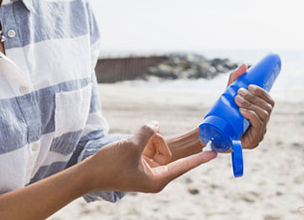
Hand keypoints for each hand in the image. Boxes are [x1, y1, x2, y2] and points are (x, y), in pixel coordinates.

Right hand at [81, 122, 215, 193]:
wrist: (88, 175)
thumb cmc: (109, 165)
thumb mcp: (131, 145)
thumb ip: (148, 132)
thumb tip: (156, 124)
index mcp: (158, 179)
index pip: (185, 165)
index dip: (200, 157)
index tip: (215, 153)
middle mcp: (157, 176)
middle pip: (168, 151)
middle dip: (154, 141)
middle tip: (142, 141)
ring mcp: (149, 170)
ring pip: (157, 146)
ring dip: (145, 140)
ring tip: (129, 147)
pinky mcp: (142, 164)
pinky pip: (148, 146)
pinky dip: (141, 141)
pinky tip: (128, 145)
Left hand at [228, 64, 275, 148]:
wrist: (210, 135)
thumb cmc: (221, 115)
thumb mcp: (228, 96)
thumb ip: (235, 80)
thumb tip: (245, 65)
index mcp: (261, 115)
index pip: (270, 102)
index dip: (262, 92)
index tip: (249, 86)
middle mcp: (263, 125)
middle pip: (268, 108)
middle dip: (254, 98)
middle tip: (239, 92)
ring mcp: (259, 135)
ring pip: (264, 115)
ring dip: (251, 104)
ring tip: (237, 99)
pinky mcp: (253, 142)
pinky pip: (258, 126)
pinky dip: (251, 115)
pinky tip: (242, 111)